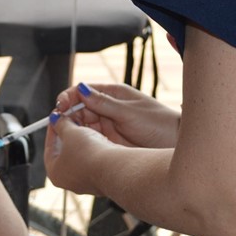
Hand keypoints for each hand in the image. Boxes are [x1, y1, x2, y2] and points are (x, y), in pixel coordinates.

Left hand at [44, 112, 116, 195]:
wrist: (115, 167)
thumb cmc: (88, 154)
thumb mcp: (70, 133)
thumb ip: (61, 125)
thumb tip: (56, 119)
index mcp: (55, 173)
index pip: (49, 147)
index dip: (53, 130)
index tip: (57, 119)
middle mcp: (68, 181)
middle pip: (64, 152)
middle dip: (67, 134)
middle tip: (70, 120)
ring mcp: (85, 181)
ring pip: (80, 156)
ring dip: (81, 140)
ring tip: (85, 126)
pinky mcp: (100, 178)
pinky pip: (93, 160)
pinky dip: (93, 149)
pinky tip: (97, 138)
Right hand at [53, 83, 179, 148]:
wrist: (177, 146)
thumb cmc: (159, 124)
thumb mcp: (129, 113)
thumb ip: (104, 103)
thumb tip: (80, 89)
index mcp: (113, 94)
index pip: (83, 91)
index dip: (69, 97)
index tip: (60, 106)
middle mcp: (107, 108)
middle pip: (78, 109)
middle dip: (67, 114)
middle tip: (59, 123)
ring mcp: (107, 125)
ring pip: (81, 125)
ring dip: (72, 128)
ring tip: (66, 134)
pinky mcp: (108, 142)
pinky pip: (89, 139)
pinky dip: (80, 140)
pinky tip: (76, 143)